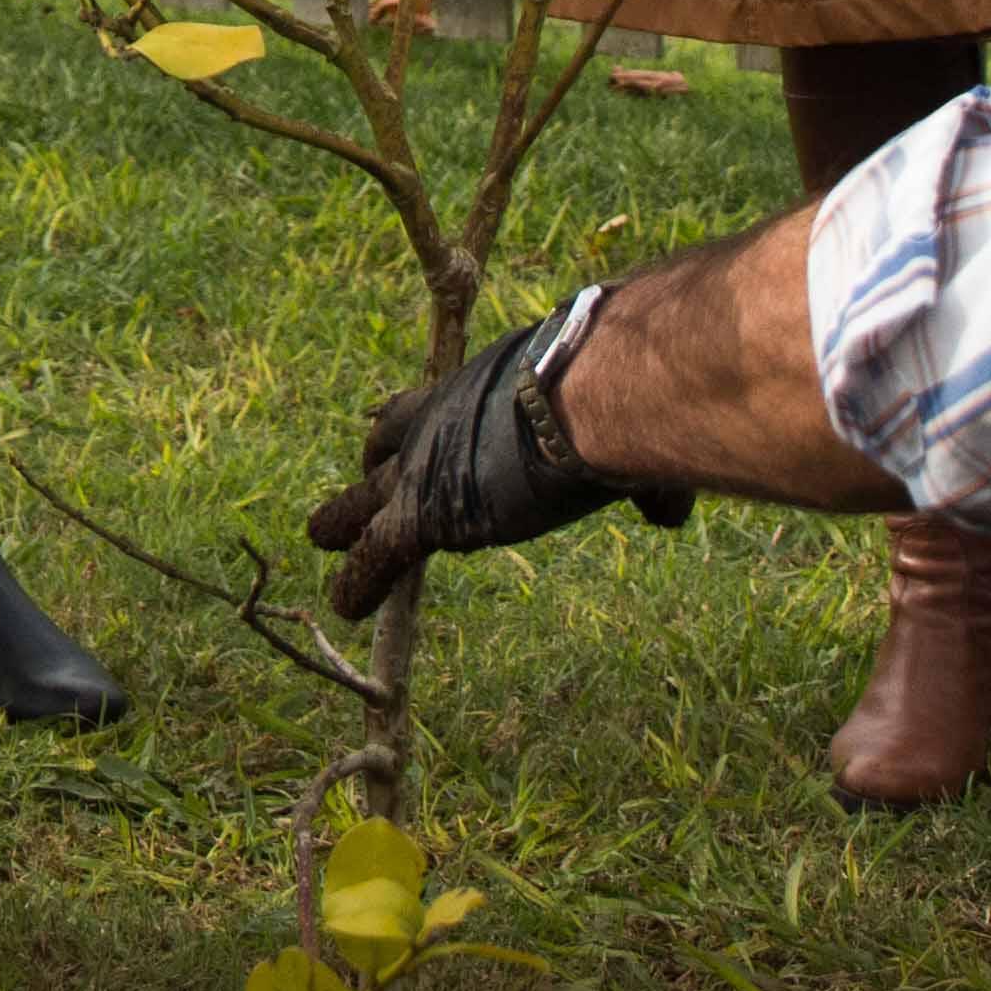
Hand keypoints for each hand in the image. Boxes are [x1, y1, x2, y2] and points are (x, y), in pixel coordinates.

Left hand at [304, 314, 686, 619]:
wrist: (596, 393)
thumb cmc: (622, 397)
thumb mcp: (626, 430)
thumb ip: (641, 479)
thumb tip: (670, 513)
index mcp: (485, 386)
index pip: (437, 405)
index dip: (421, 425)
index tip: (409, 437)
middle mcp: (443, 418)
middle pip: (390, 442)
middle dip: (376, 464)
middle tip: (365, 480)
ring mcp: (425, 465)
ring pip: (365, 499)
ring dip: (343, 520)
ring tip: (321, 537)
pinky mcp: (422, 512)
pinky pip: (374, 553)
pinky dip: (358, 581)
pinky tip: (344, 603)